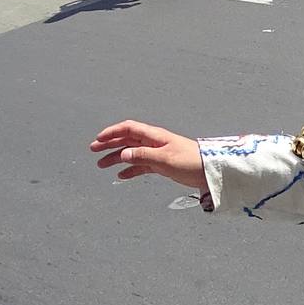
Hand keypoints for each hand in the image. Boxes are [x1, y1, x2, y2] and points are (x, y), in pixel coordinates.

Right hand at [91, 121, 207, 189]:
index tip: (98, 139)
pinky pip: (141, 165)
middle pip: (126, 140)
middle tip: (94, 150)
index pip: (128, 128)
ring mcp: (157, 153)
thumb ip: (142, 156)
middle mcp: (154, 142)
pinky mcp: (162, 165)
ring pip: (132, 153)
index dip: (112, 132)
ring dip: (116, 158)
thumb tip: (123, 155)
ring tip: (102, 165)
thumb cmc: (191, 161)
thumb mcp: (164, 158)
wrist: (209, 170)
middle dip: (109, 144)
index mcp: (154, 136)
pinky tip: (121, 175)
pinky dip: (130, 169)